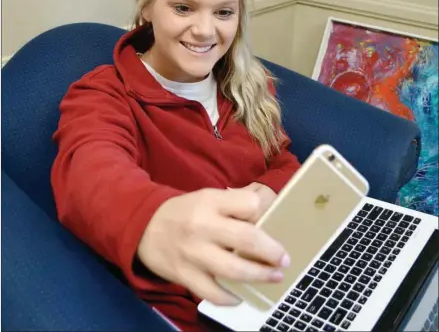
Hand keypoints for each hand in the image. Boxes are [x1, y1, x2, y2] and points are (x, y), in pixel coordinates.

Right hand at [137, 188, 289, 305]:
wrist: (143, 226)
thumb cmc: (183, 211)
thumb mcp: (206, 197)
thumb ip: (233, 205)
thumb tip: (266, 214)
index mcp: (210, 201)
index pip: (249, 204)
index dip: (265, 212)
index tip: (273, 221)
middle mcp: (203, 226)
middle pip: (247, 239)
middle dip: (272, 251)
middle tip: (284, 259)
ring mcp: (193, 253)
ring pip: (234, 270)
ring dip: (259, 276)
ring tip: (275, 277)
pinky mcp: (184, 275)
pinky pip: (213, 293)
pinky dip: (230, 298)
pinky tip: (240, 296)